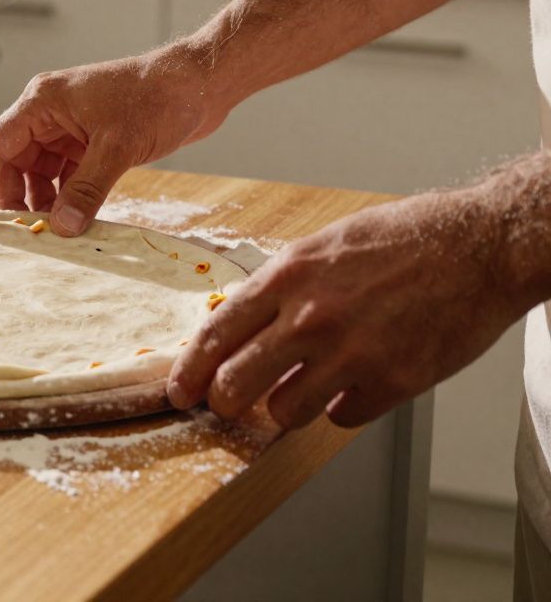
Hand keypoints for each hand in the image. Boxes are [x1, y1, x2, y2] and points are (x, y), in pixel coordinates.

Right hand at [0, 46, 223, 235]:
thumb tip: (62, 228)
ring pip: (38, 176)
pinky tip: (73, 224)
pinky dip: (66, 202)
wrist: (201, 84)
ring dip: (41, 205)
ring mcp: (69, 131)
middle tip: (16, 238)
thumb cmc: (157, 97)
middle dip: (11, 201)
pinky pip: (65, 180)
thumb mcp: (118, 145)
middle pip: (11, 165)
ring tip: (48, 236)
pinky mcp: (90, 145)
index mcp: (41, 103)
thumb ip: (87, 189)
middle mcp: (48, 117)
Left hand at [168, 188, 526, 428]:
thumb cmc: (405, 239)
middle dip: (225, 401)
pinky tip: (356, 384)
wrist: (479, 247)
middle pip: (234, 384)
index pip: (215, 334)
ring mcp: (350, 354)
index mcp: (287, 278)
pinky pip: (341, 419)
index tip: (179, 392)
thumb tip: (242, 321)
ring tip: (307, 386)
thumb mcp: (324, 246)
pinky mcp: (390, 382)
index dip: (189, 370)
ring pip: (284, 412)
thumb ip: (281, 286)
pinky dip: (343, 408)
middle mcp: (310, 318)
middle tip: (229, 404)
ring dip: (288, 407)